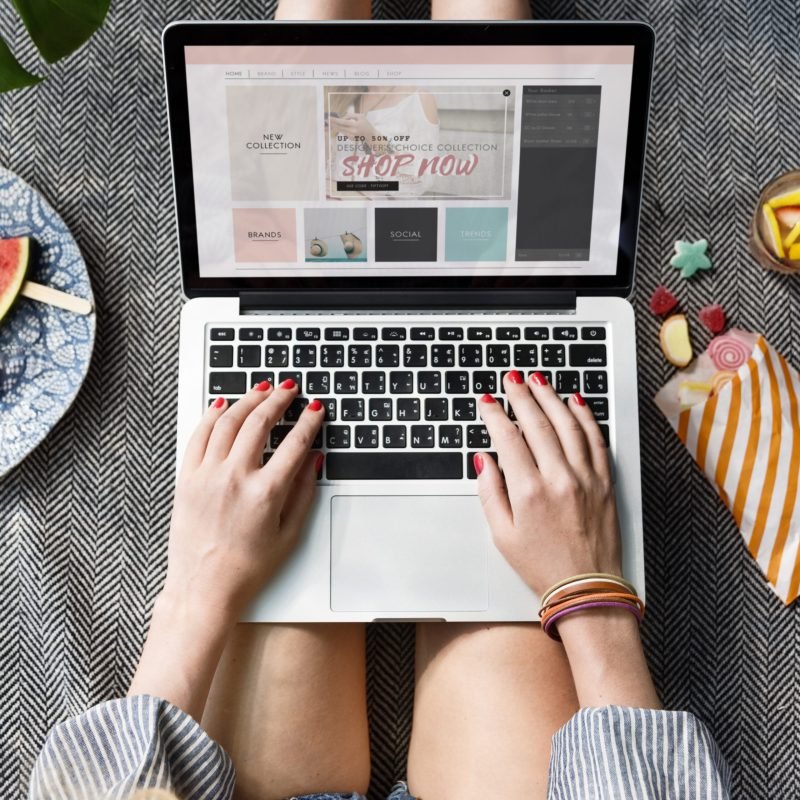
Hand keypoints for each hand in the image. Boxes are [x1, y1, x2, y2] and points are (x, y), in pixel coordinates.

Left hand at [128, 380, 324, 719]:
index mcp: (265, 493)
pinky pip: (199, 436)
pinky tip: (222, 405)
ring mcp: (207, 476)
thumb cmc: (247, 567)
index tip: (315, 409)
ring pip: (228, 422)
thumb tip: (314, 459)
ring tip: (261, 389)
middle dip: (278, 400)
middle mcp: (235, 478)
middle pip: (259, 423)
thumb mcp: (289, 532)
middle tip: (288, 388)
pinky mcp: (187, 479)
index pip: (294, 443)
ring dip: (247, 400)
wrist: (204, 587)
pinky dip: (211, 416)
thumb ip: (305, 491)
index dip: (309, 421)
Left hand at [330, 113, 379, 141]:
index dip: (335, 120)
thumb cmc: (366, 124)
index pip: (343, 122)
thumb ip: (351, 115)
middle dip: (332, 124)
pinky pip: (344, 132)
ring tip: (329, 123)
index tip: (329, 118)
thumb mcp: (360, 116)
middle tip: (326, 120)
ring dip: (335, 126)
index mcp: (355, 125)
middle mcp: (352, 132)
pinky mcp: (350, 138)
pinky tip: (340, 127)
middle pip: (340, 127)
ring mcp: (351, 136)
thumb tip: (342, 118)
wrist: (371, 135)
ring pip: (341, 130)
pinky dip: (341, 129)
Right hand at [476, 371, 619, 596]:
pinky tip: (575, 403)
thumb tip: (484, 460)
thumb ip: (490, 493)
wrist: (587, 589)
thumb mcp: (502, 535)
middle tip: (512, 379)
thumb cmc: (543, 566)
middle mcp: (559, 479)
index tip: (487, 401)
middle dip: (521, 395)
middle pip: (537, 423)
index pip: (508, 438)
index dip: (495, 414)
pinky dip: (585, 417)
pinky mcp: (605, 481)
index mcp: (529, 492)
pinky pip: (595, 440)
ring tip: (539, 381)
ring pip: (568, 424)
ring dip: (551, 398)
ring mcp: (585, 477)